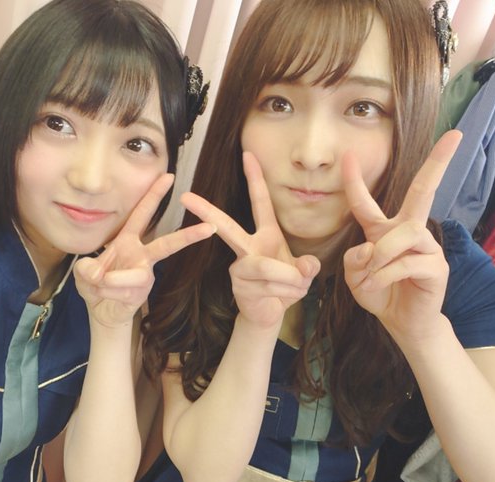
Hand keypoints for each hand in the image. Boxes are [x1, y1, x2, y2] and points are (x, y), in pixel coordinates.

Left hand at [74, 173, 215, 328]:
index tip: (168, 177)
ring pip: (136, 275)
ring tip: (98, 282)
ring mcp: (145, 275)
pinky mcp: (143, 294)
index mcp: (127, 240)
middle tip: (209, 227)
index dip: (154, 195)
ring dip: (112, 280)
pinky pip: (125, 290)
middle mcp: (141, 255)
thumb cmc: (95, 283)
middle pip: (167, 244)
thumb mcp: (84, 271)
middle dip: (187, 235)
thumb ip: (87, 268)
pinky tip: (103, 294)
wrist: (101, 311)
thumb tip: (98, 273)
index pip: (142, 214)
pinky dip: (107, 292)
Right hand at [181, 152, 318, 328]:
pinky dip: (285, 292)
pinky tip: (282, 298)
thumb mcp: (304, 273)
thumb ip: (308, 267)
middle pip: (228, 226)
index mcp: (266, 234)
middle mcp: (248, 247)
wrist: (271, 313)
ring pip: (266, 266)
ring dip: (290, 280)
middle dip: (207, 211)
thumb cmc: (285, 287)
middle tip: (186, 197)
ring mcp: (239, 266)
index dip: (255, 178)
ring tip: (297, 286)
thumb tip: (307, 266)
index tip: (248, 154)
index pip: (260, 202)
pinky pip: (267, 284)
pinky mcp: (238, 285)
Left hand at [342, 130, 461, 343]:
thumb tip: (370, 248)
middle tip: (455, 137)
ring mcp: (426, 246)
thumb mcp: (355, 277)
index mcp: (383, 231)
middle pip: (422, 191)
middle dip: (438, 162)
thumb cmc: (379, 293)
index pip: (366, 202)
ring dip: (381, 254)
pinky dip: (386, 274)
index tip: (348, 155)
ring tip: (371, 275)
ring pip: (404, 233)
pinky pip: (407, 261)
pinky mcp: (436, 266)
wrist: (400, 322)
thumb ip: (354, 260)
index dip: (355, 181)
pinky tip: (378, 284)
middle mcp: (409, 231)